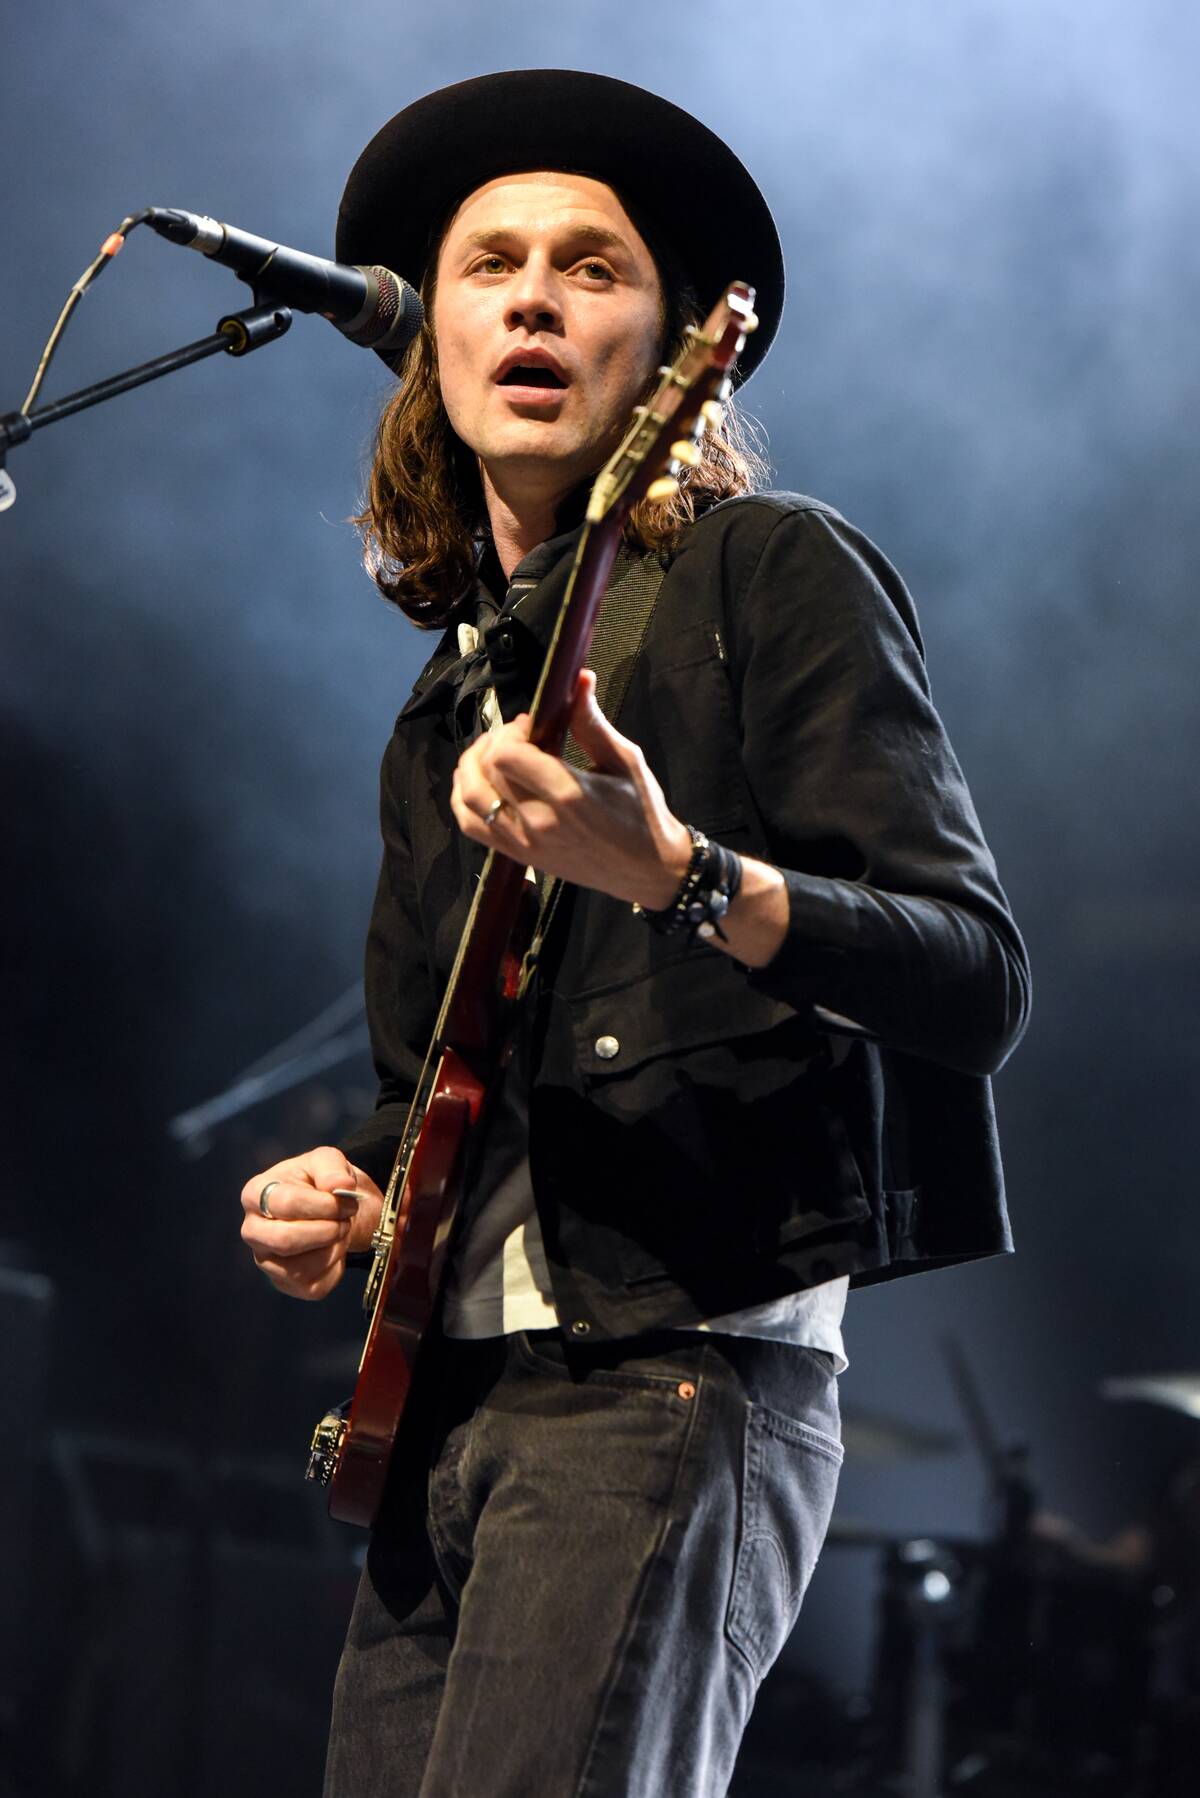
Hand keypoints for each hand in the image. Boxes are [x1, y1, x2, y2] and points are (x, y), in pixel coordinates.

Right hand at [239, 1147, 383, 1300]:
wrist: (327, 1209)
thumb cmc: (318, 1182)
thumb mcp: (326, 1161)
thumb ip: (332, 1167)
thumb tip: (341, 1186)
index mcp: (255, 1194)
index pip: (285, 1204)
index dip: (323, 1204)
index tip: (347, 1200)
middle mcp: (252, 1230)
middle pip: (285, 1241)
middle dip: (326, 1231)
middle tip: (345, 1220)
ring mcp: (265, 1260)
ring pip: (300, 1268)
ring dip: (333, 1249)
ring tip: (340, 1231)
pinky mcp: (284, 1283)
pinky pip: (313, 1286)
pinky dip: (335, 1268)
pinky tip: (334, 1248)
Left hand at [450, 669, 692, 906]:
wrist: (648, 869)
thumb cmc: (641, 812)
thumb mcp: (625, 761)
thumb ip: (593, 723)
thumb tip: (578, 679)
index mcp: (568, 794)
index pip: (507, 755)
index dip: (510, 732)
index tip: (531, 726)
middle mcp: (539, 821)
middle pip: (485, 772)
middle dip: (493, 743)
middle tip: (516, 737)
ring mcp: (525, 843)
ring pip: (468, 798)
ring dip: (471, 768)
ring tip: (493, 756)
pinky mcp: (519, 857)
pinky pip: (472, 826)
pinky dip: (464, 799)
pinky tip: (481, 783)